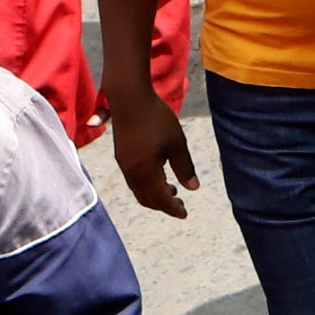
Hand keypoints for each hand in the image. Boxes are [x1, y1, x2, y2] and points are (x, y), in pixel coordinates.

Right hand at [107, 86, 197, 219]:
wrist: (129, 100)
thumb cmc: (157, 119)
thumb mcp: (177, 143)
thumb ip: (185, 167)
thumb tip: (193, 188)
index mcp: (146, 172)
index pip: (160, 199)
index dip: (173, 209)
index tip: (185, 214)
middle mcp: (131, 173)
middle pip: (147, 199)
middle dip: (163, 205)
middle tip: (180, 205)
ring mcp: (124, 165)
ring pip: (138, 190)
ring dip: (154, 195)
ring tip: (173, 190)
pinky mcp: (121, 156)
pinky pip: (133, 181)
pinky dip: (146, 185)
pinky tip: (158, 176)